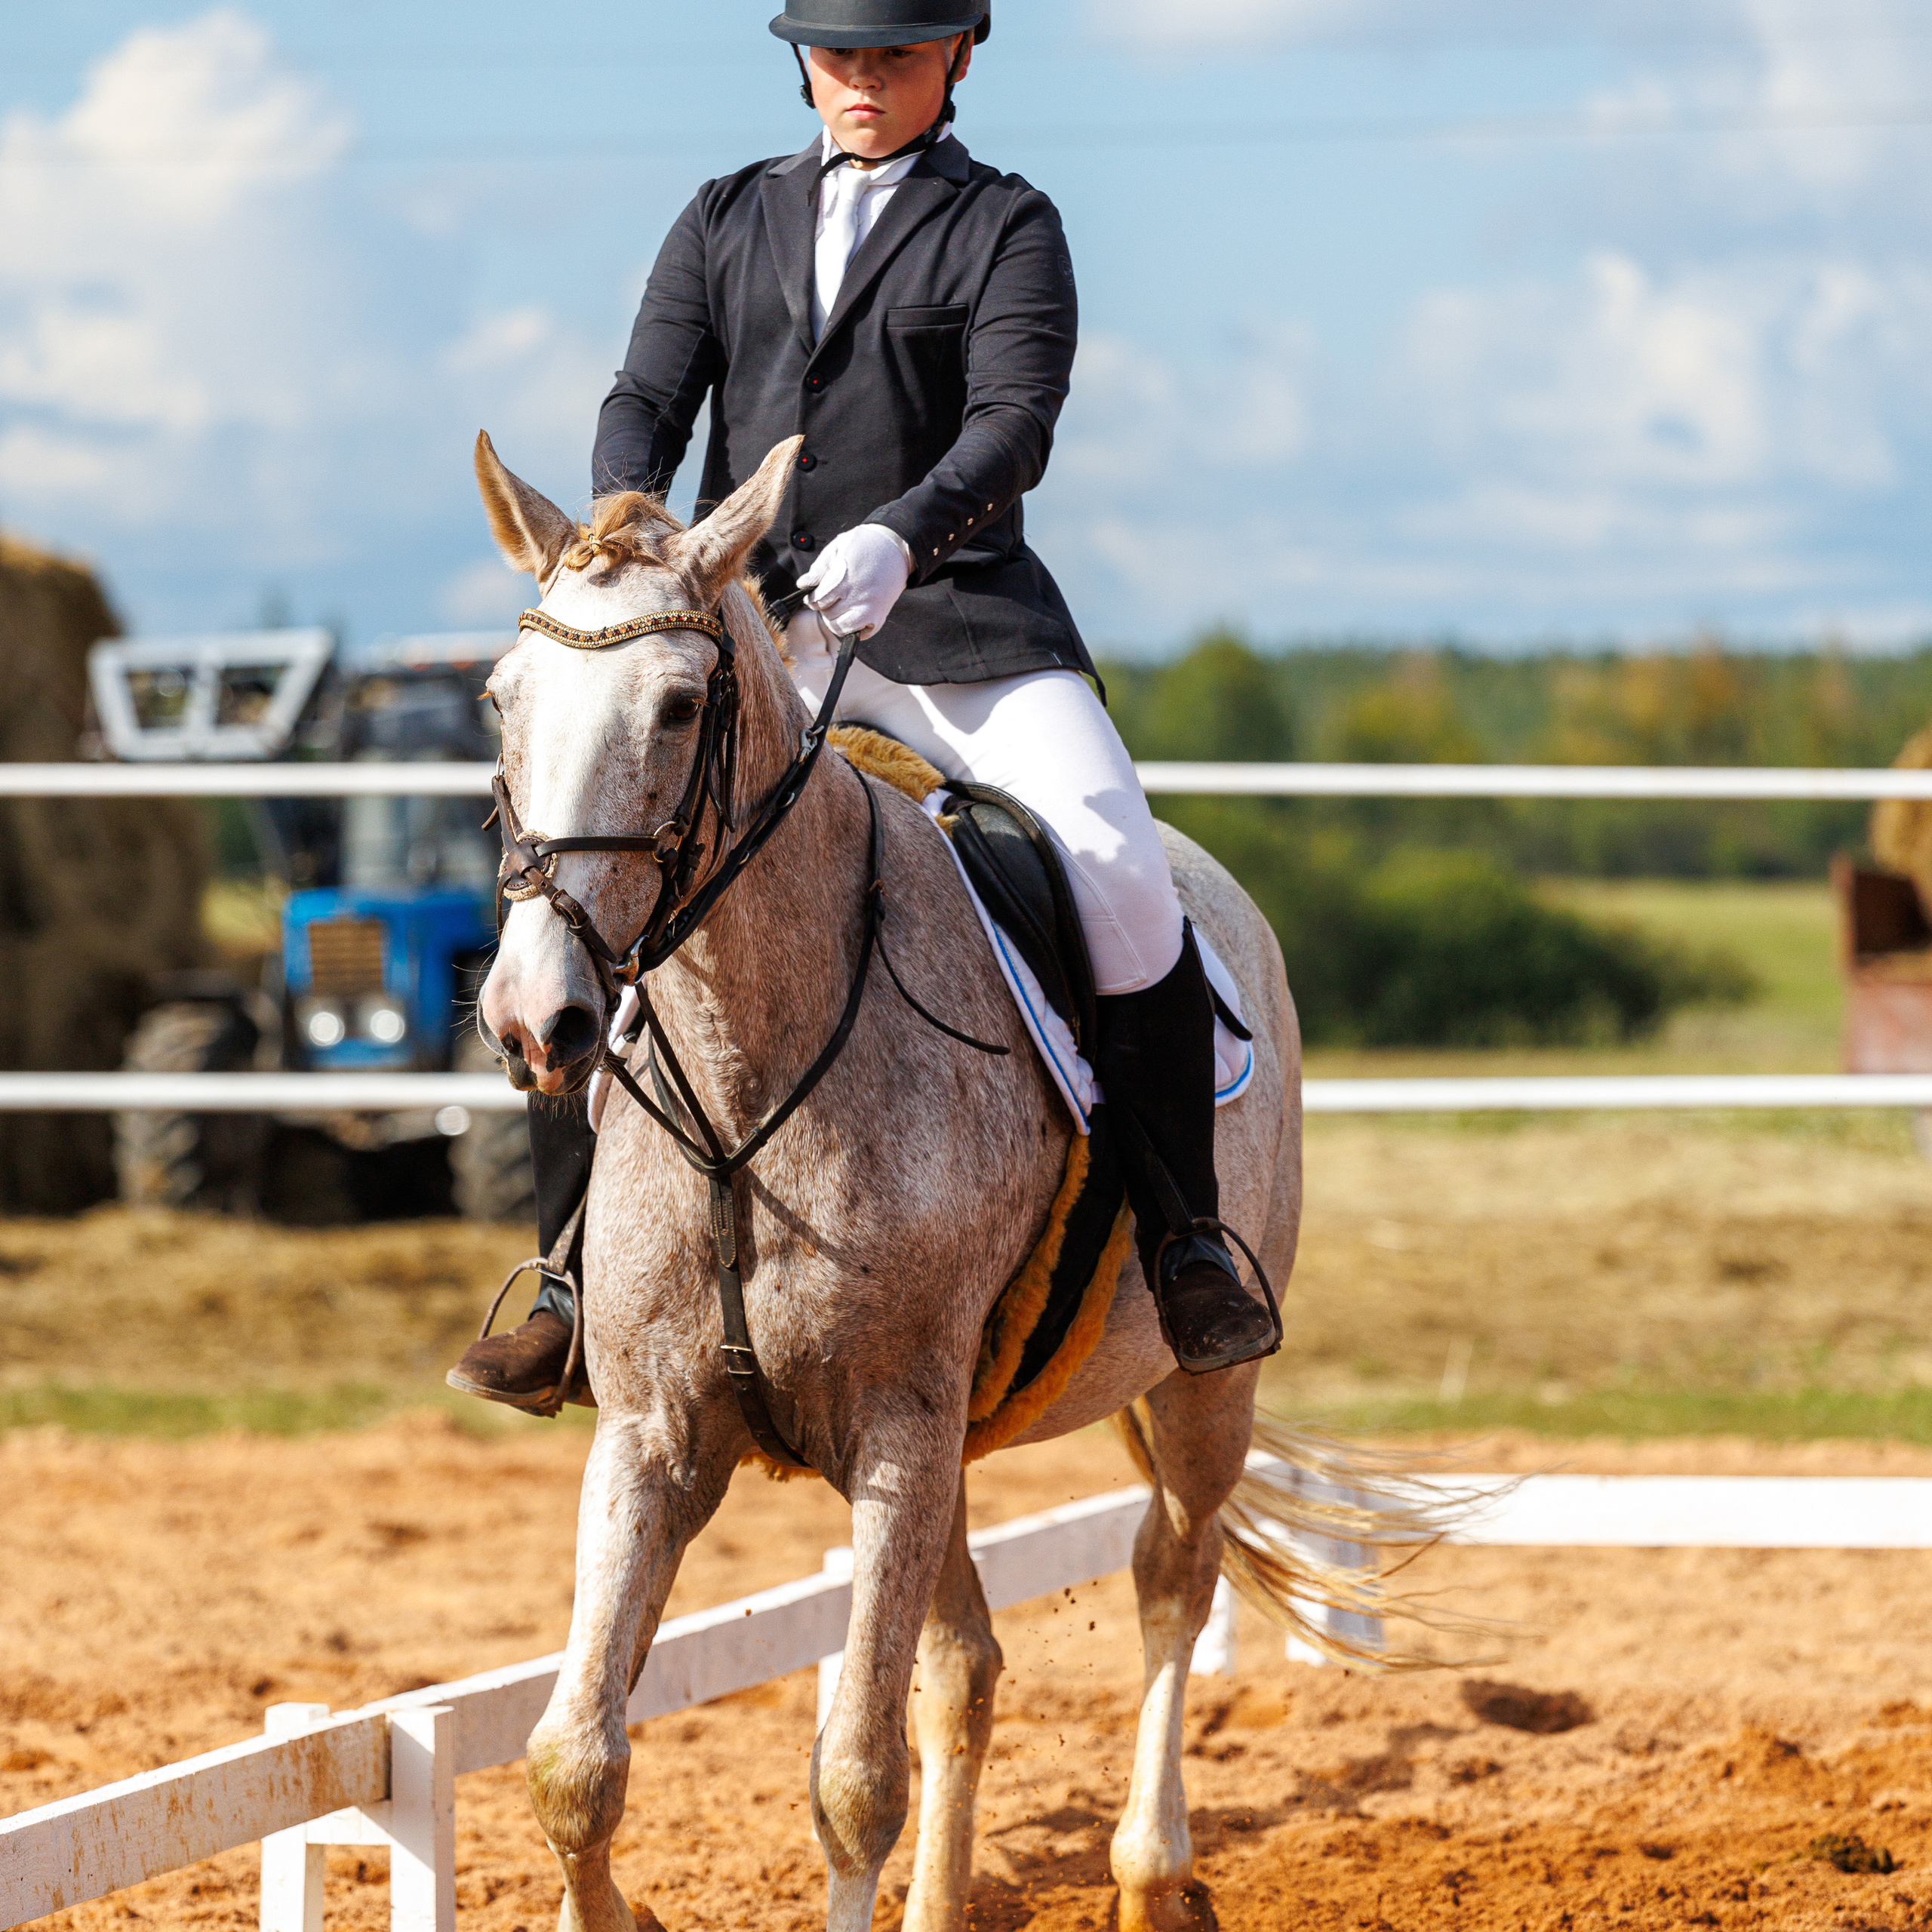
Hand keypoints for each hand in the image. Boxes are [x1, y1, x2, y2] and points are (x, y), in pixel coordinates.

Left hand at [797, 523, 911, 639]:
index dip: (812, 599)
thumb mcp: (839, 546)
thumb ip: (820, 566)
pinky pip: (860, 634)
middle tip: (829, 599)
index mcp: (843, 578)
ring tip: (839, 608)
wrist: (898, 547)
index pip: (817, 601)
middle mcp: (856, 597)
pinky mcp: (879, 616)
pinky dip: (853, 629)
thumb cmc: (866, 544)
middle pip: (827, 615)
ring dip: (835, 621)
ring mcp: (869, 609)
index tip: (815, 594)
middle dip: (824, 608)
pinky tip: (853, 614)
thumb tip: (803, 584)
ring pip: (841, 628)